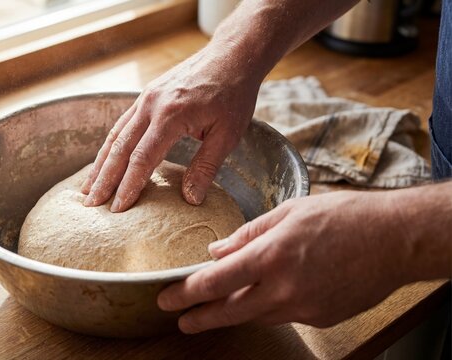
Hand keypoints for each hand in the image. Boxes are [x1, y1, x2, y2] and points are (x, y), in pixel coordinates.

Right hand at [80, 43, 261, 211]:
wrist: (231, 55)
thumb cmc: (233, 94)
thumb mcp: (228, 134)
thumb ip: (206, 167)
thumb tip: (191, 199)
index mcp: (171, 116)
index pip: (142, 158)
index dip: (128, 185)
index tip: (117, 208)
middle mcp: (151, 105)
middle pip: (120, 148)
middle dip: (104, 179)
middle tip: (90, 204)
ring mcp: (146, 98)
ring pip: (115, 135)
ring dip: (100, 163)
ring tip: (87, 187)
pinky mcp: (146, 95)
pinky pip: (122, 124)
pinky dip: (110, 145)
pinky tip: (104, 161)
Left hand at [157, 190, 411, 332]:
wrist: (395, 239)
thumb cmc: (343, 216)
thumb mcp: (288, 212)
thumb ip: (247, 235)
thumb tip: (217, 252)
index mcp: (270, 256)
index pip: (214, 283)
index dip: (185, 293)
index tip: (167, 298)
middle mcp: (283, 289)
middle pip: (228, 312)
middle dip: (199, 317)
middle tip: (181, 320)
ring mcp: (303, 308)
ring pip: (255, 315)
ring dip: (233, 311)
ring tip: (216, 306)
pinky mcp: (320, 318)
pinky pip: (284, 315)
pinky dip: (270, 305)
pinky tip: (271, 292)